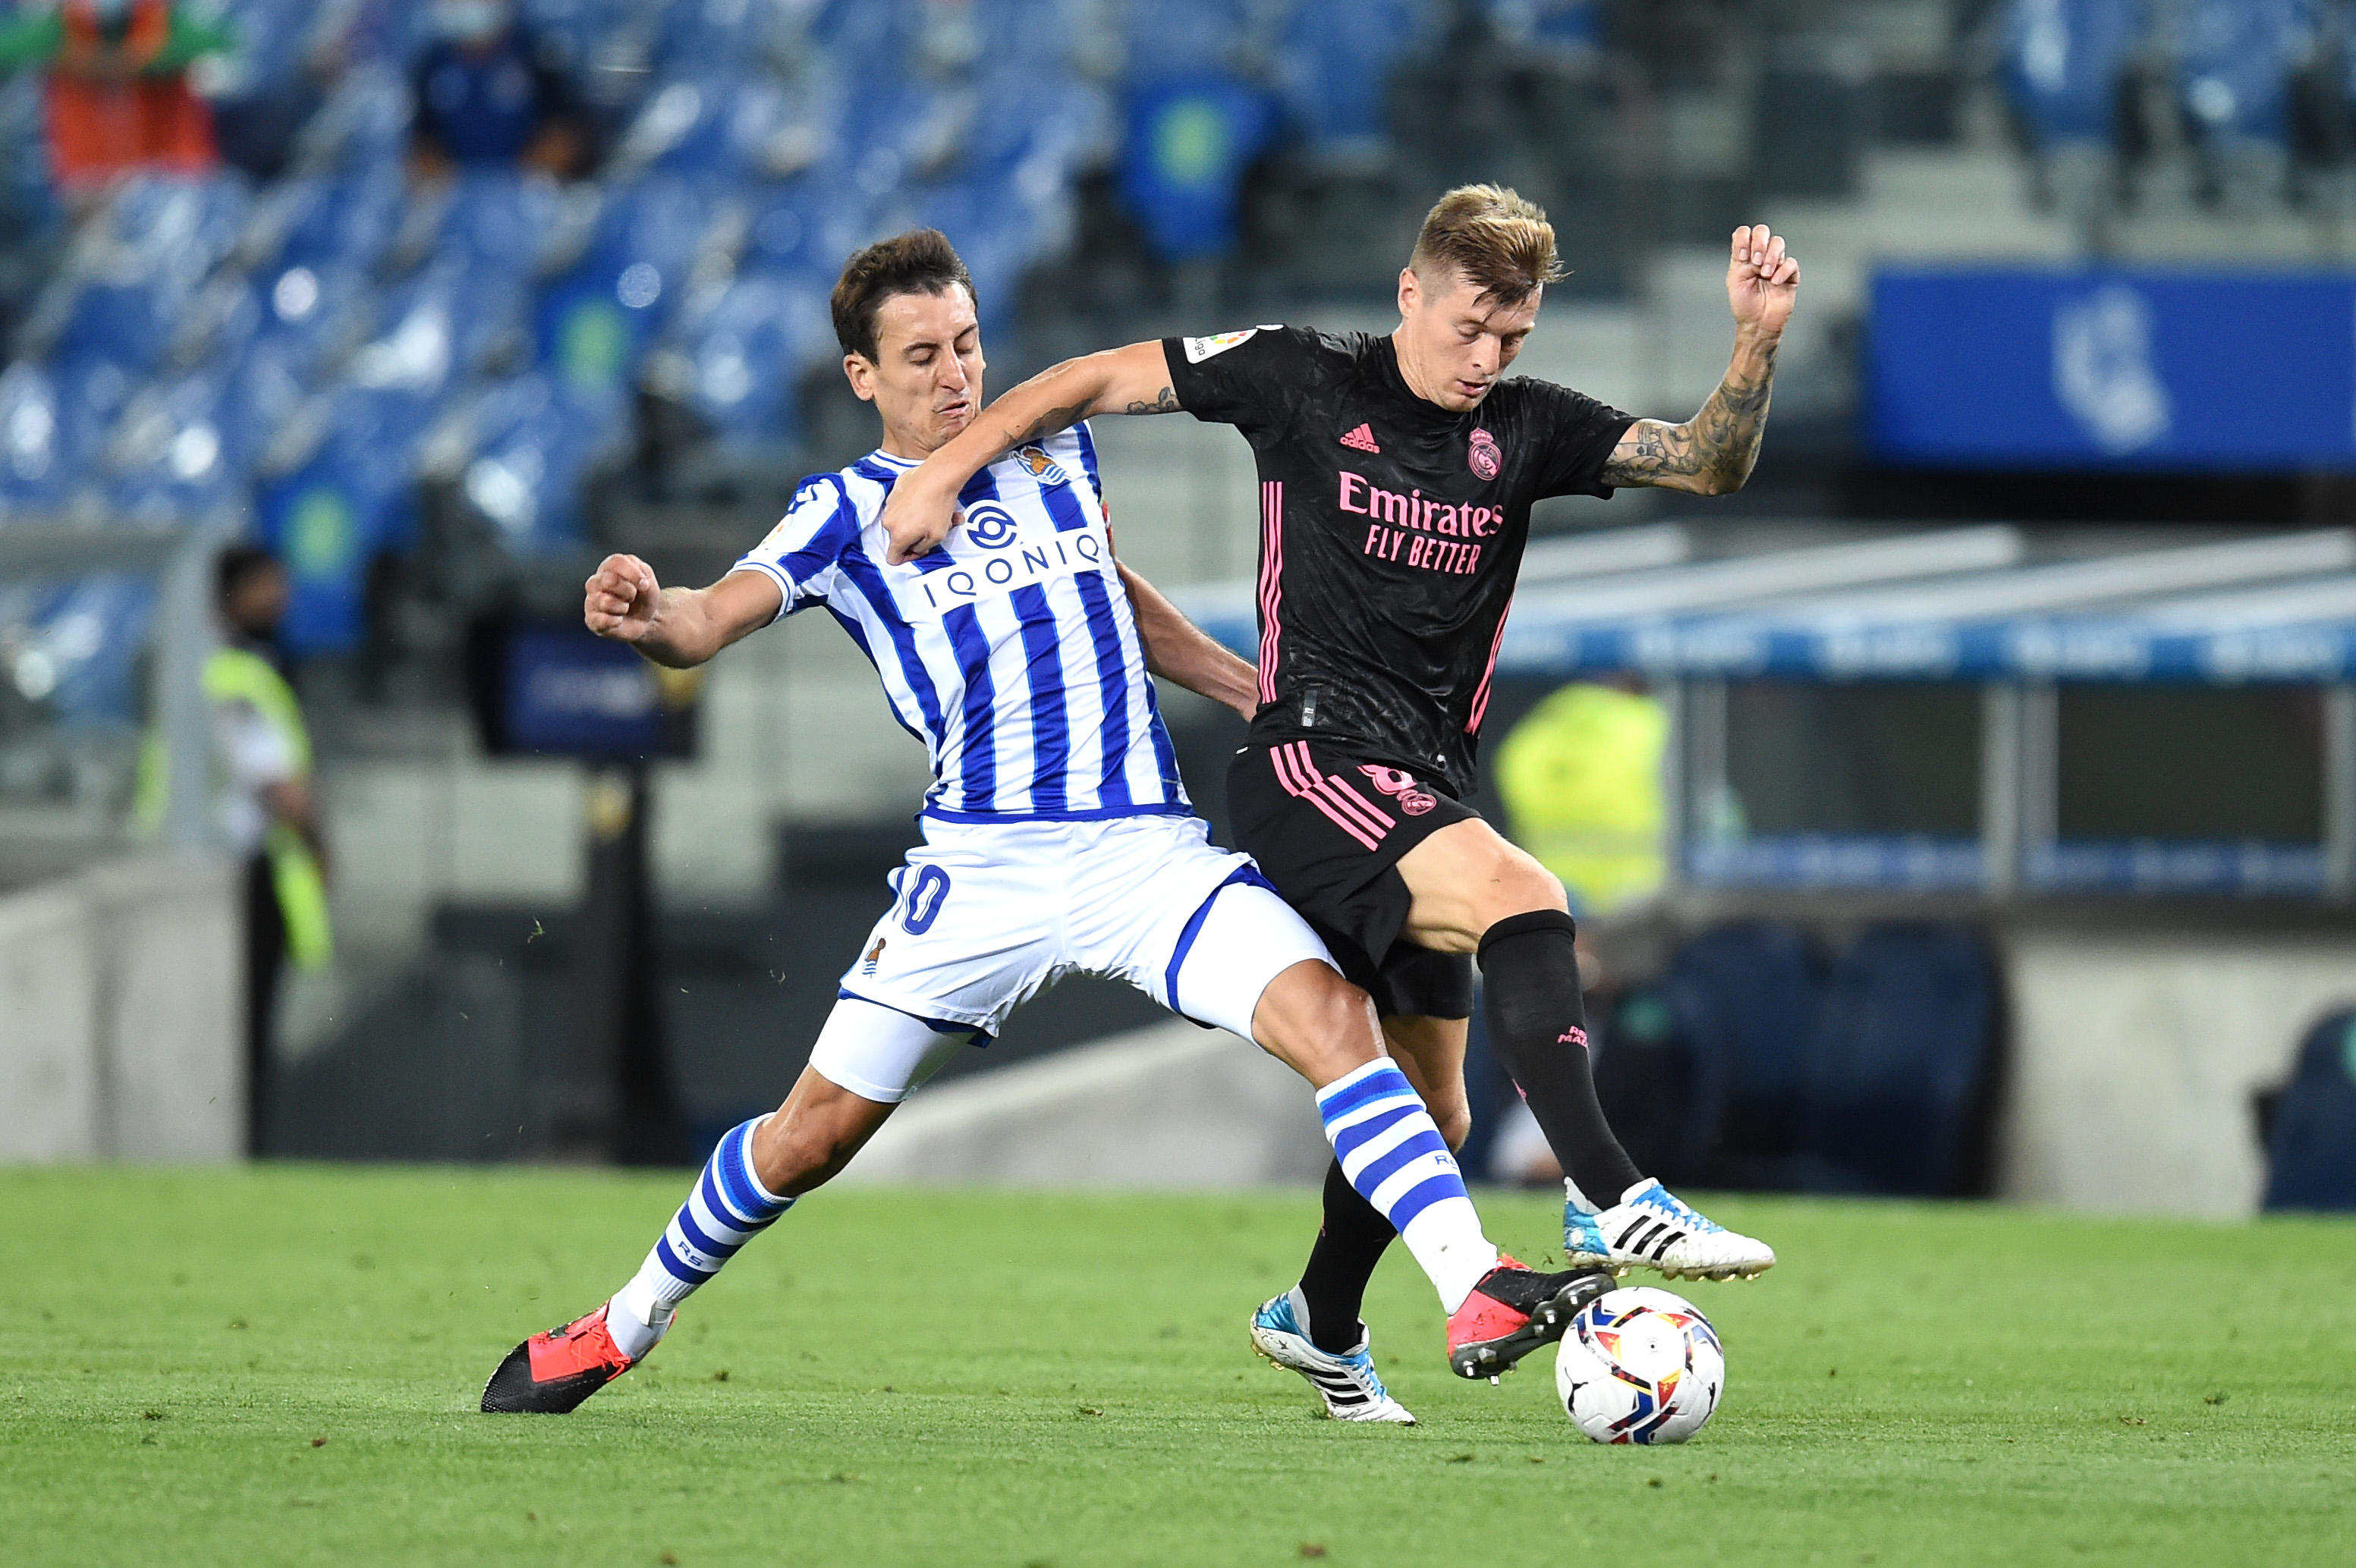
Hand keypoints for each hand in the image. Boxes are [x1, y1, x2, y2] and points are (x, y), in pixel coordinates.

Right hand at [584, 553, 660, 640]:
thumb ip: (641, 571)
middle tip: (632, 598)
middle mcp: (595, 582)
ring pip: (606, 602)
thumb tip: (640, 582)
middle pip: (610, 581)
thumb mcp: (647, 578)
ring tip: (625, 609)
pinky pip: (601, 620)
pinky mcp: (591, 620)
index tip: (645, 584)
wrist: (646, 619)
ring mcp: (591, 601)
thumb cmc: (643, 595)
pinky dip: (615, 621)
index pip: (616, 562)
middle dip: (629, 591)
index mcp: (608, 568)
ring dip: (623, 608)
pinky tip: (619, 620)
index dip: (633, 574)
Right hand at [879, 471, 961, 564]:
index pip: (893, 558)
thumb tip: (916, 547)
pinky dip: (914, 507)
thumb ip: (922, 547)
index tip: (922, 549)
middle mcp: (889, 521)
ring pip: (903, 520)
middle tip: (937, 529)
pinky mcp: (894, 490)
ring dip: (918, 521)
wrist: (939, 475)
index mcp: (898, 535)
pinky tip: (930, 501)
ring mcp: (890, 504)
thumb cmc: (939, 507)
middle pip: (900, 537)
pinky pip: (902, 505)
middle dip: (917, 536)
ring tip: (939, 514)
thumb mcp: (937, 537)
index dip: (908, 558)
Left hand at [1726, 224, 1798, 338]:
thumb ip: (1741, 261)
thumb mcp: (1734, 280)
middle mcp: (1760, 256)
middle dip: (1759, 242)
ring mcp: (1775, 263)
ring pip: (1778, 242)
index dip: (1743, 239)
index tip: (1741, 256)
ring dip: (1771, 256)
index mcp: (1744, 256)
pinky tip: (1775, 282)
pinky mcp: (1789, 274)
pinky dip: (1783, 270)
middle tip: (1755, 261)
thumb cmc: (1744, 305)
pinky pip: (1791, 262)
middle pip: (1762, 231)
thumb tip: (1754, 249)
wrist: (1758, 323)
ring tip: (1765, 274)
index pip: (1744, 233)